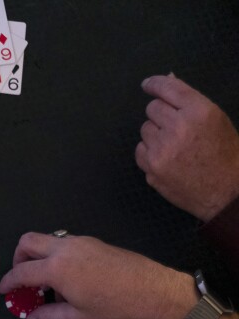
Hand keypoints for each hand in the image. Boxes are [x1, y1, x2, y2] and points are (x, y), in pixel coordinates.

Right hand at [0, 233, 197, 318]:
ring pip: (47, 239)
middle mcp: (65, 248)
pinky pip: (64, 242)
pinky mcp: (93, 242)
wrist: (153, 291)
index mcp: (57, 268)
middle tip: (22, 278)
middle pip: (28, 242)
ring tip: (48, 282)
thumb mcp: (78, 317)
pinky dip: (56, 255)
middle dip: (18, 258)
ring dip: (39, 256)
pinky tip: (69, 277)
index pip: (21, 271)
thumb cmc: (115, 307)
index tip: (4, 289)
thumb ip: (49, 316)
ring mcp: (80, 241)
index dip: (8, 281)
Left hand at [136, 75, 238, 221]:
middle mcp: (178, 127)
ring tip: (176, 147)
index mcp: (199, 111)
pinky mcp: (151, 167)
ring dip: (156, 134)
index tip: (147, 85)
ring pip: (145, 129)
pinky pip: (140, 149)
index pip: (168, 88)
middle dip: (161, 115)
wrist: (226, 191)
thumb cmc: (225, 154)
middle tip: (175, 128)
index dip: (155, 84)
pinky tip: (168, 159)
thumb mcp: (216, 120)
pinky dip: (150, 152)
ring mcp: (162, 149)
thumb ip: (189, 101)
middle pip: (152, 108)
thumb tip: (168, 79)